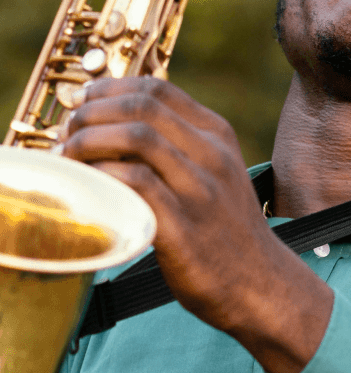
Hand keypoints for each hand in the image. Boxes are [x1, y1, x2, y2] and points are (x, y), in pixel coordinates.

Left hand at [61, 77, 332, 372]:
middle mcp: (212, 155)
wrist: (260, 284)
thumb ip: (178, 146)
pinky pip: (136, 184)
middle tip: (69, 133)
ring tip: (70, 157)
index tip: (82, 102)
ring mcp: (200, 190)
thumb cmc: (225, 230)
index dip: (109, 88)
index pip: (156, 88)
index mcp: (217, 135)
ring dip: (90, 142)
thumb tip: (115, 124)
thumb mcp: (216, 173)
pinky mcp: (184, 227)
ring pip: (137, 137)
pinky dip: (103, 177)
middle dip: (92, 113)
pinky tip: (88, 187)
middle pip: (141, 106)